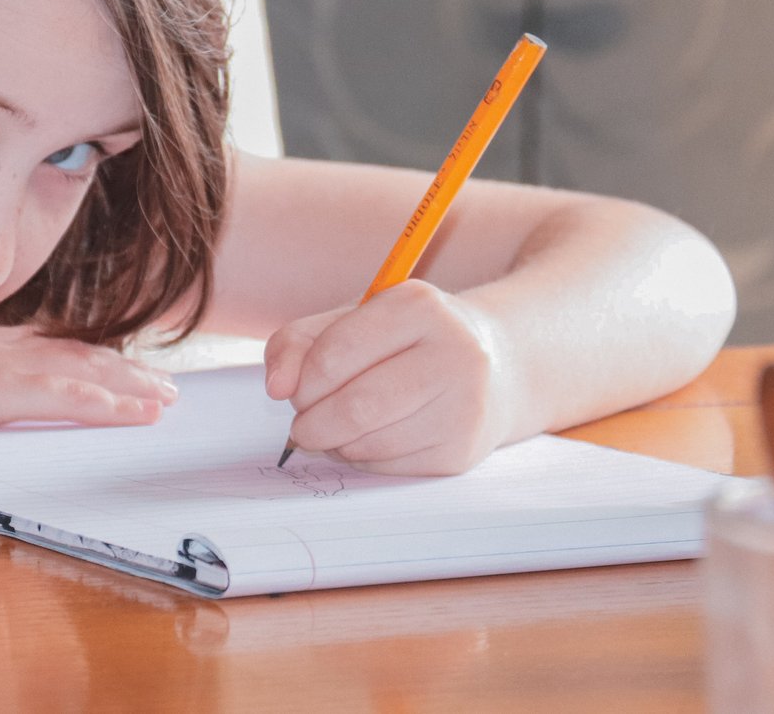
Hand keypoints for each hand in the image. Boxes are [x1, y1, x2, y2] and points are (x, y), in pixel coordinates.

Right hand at [0, 318, 178, 434]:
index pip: (43, 352)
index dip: (85, 360)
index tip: (115, 367)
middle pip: (74, 359)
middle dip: (122, 373)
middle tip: (163, 386)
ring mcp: (0, 370)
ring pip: (81, 375)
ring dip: (128, 387)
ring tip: (165, 399)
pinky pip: (65, 397)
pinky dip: (103, 403)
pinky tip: (133, 411)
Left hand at [263, 280, 521, 474]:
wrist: (496, 367)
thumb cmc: (405, 341)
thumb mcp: (349, 322)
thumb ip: (297, 344)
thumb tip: (276, 388)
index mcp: (418, 305)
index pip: (335, 353)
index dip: (302, 383)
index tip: (294, 393)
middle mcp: (454, 352)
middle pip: (356, 406)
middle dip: (312, 423)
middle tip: (303, 425)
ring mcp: (466, 404)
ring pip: (372, 442)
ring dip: (336, 444)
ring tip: (337, 429)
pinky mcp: (464, 449)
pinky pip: (391, 467)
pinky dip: (364, 459)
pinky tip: (370, 439)